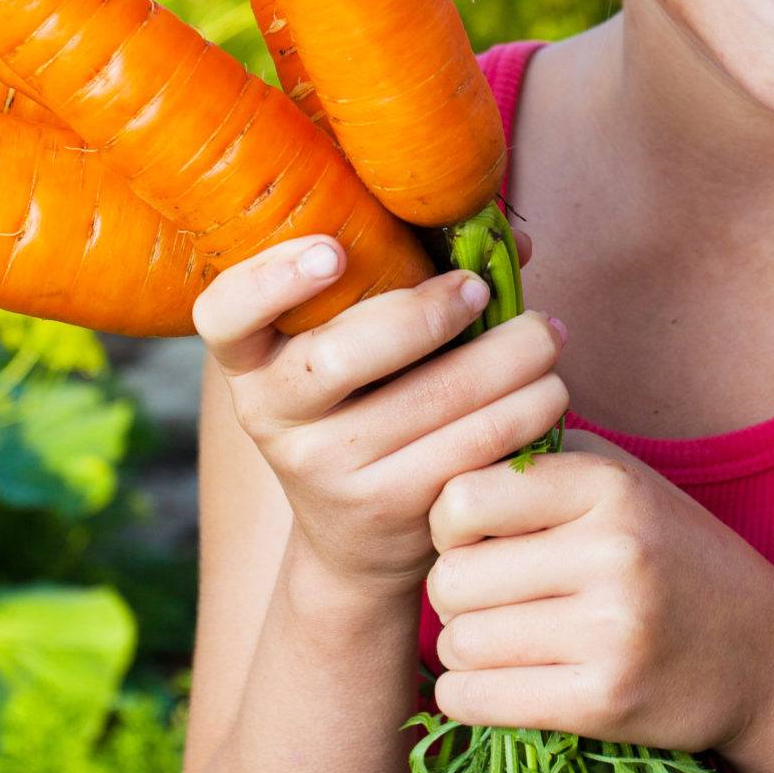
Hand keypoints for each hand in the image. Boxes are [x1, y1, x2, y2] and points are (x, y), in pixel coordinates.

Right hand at [192, 228, 561, 599]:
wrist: (356, 538)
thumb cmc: (365, 399)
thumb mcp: (355, 342)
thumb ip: (409, 274)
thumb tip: (504, 234)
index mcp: (250, 360)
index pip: (225, 315)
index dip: (271, 279)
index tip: (333, 250)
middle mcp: (272, 415)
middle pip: (343, 353)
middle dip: (430, 310)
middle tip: (481, 287)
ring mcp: (325, 469)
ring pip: (432, 399)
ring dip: (509, 358)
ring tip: (547, 334)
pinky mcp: (387, 508)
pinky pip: (469, 447)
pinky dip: (523, 411)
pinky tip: (548, 392)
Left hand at [426, 429, 773, 754]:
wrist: (764, 652)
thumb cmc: (667, 553)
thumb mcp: (619, 481)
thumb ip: (535, 459)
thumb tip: (437, 452)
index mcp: (607, 485)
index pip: (462, 499)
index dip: (448, 523)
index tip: (471, 539)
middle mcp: (612, 552)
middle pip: (452, 577)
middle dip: (450, 591)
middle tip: (481, 596)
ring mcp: (612, 632)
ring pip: (460, 642)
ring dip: (459, 646)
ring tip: (493, 637)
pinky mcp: (607, 702)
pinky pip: (479, 700)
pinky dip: (464, 695)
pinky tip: (486, 682)